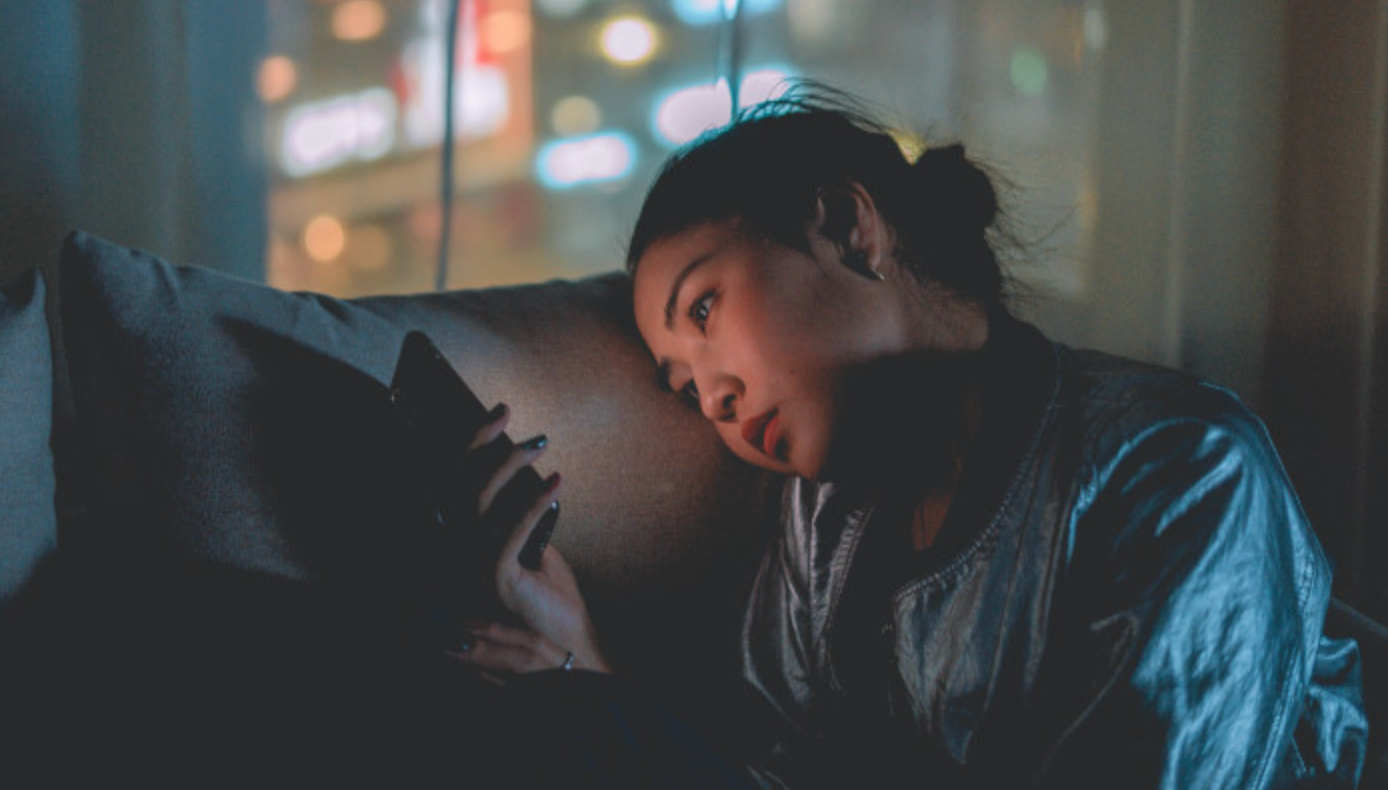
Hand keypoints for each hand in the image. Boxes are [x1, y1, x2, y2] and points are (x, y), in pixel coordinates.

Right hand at [445, 404, 610, 677]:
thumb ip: (521, 520)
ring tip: (539, 444)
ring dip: (509, 466)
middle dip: (479, 444)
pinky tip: (556, 484)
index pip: (453, 487)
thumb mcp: (534, 548)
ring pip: (477, 503)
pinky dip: (533, 504)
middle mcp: (458, 556)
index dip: (470, 448)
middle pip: (455, 488)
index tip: (498, 416)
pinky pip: (510, 532)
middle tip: (507, 414)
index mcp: (463, 546)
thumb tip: (526, 480)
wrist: (567, 646)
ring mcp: (471, 570)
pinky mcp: (495, 582)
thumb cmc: (551, 599)